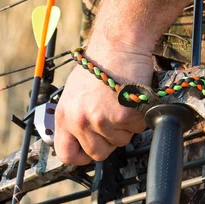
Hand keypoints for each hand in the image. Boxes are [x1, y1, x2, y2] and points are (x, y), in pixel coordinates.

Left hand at [54, 43, 153, 164]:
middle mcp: (80, 120)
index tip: (89, 150)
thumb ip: (75, 116)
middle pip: (97, 153)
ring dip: (125, 127)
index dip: (81, 156)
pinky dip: (139, 117)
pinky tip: (131, 100)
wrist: (117, 47)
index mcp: (65, 115)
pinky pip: (136, 129)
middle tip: (112, 119)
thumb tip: (80, 136)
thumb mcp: (74, 94)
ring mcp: (101, 120)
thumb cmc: (99, 66)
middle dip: (108, 141)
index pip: (66, 153)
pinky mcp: (122, 116)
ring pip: (120, 142)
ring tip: (120, 103)